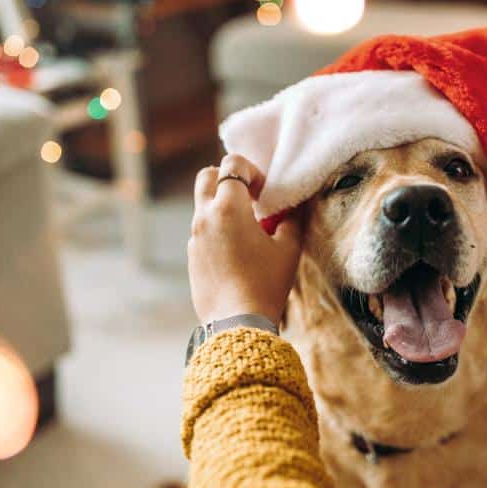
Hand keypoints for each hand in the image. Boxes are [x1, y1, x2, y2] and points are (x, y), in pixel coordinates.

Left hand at [188, 154, 301, 325]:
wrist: (238, 322)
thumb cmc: (266, 284)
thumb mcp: (289, 249)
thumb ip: (292, 219)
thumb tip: (294, 207)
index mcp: (228, 208)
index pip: (232, 164)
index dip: (251, 171)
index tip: (264, 193)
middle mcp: (204, 217)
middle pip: (207, 176)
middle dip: (228, 179)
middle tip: (250, 199)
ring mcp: (194, 237)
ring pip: (203, 205)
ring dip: (222, 207)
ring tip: (246, 229)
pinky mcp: (192, 256)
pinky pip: (202, 231)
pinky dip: (217, 230)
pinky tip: (236, 253)